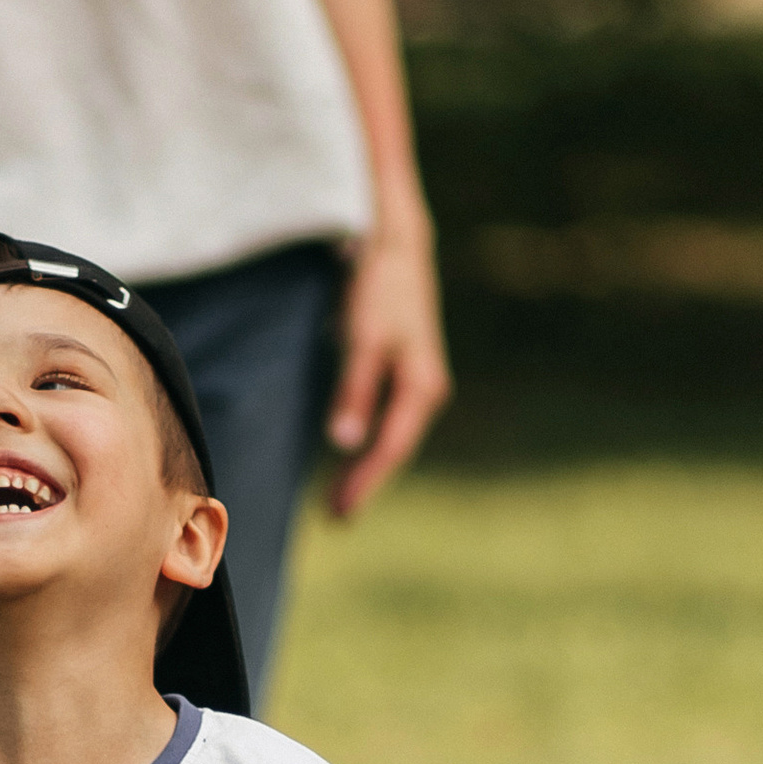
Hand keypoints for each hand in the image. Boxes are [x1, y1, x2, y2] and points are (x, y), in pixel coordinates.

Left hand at [323, 222, 450, 519]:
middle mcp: (426, 390)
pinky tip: (353, 455)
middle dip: (365, 483)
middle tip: (336, 517)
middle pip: (394, 449)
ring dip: (368, 467)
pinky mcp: (405, 372)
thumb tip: (343, 443)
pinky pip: (389, 420)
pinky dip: (370, 443)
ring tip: (339, 498)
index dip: (365, 483)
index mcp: (422, 387)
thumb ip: (354, 391)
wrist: (397, 246)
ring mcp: (418, 381)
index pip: (391, 448)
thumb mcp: (363, 340)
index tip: (340, 512)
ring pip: (392, 436)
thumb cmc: (380, 289)